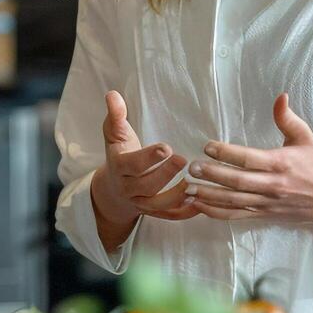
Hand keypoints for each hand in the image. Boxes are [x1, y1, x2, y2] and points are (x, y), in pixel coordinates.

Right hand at [90, 91, 198, 238]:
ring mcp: (142, 203)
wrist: (113, 189)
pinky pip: (169, 217)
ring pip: (158, 206)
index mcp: (120, 167)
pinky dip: (184, 213)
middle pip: (147, 186)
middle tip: (185, 160)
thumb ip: (115, 116)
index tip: (166, 147)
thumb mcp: (114, 135)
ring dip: (177, 197)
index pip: (132, 164)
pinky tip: (199, 203)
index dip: (149, 158)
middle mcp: (129, 188)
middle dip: (166, 175)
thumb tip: (112, 94)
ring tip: (195, 184)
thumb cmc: (119, 154)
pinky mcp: (153, 213)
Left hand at [186, 94, 312, 231]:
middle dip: (213, 175)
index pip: (249, 159)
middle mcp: (272, 185)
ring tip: (188, 188)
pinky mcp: (264, 215)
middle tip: (192, 168)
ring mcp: (267, 203)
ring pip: (234, 201)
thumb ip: (288, 119)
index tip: (208, 146)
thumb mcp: (306, 138)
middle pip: (238, 182)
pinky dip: (216, 212)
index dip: (227, 153)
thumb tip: (280, 96)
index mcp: (280, 163)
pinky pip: (237, 215)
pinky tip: (199, 205)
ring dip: (209, 196)